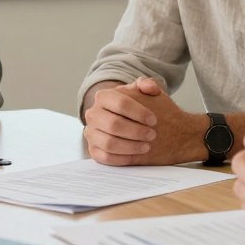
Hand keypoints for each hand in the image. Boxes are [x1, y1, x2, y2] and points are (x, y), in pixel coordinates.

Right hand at [83, 78, 201, 164]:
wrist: (128, 121)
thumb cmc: (138, 106)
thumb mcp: (143, 92)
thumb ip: (148, 85)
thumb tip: (149, 87)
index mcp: (103, 96)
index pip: (122, 104)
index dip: (139, 113)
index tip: (154, 120)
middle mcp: (93, 114)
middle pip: (114, 124)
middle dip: (136, 131)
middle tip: (152, 135)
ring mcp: (91, 132)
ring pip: (109, 143)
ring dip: (130, 146)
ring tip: (147, 146)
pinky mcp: (93, 150)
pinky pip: (105, 157)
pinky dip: (122, 158)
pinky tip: (137, 156)